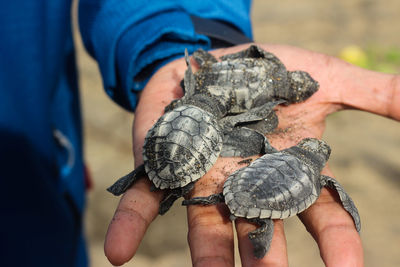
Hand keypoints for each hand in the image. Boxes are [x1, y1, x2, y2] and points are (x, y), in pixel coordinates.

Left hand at [104, 43, 399, 265]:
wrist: (221, 60)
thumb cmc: (274, 74)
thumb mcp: (328, 79)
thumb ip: (378, 94)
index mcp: (287, 172)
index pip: (319, 216)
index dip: (338, 245)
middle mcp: (246, 184)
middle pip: (260, 233)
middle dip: (266, 264)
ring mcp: (204, 178)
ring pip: (206, 228)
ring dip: (208, 259)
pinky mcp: (166, 163)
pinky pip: (145, 198)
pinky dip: (131, 224)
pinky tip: (118, 252)